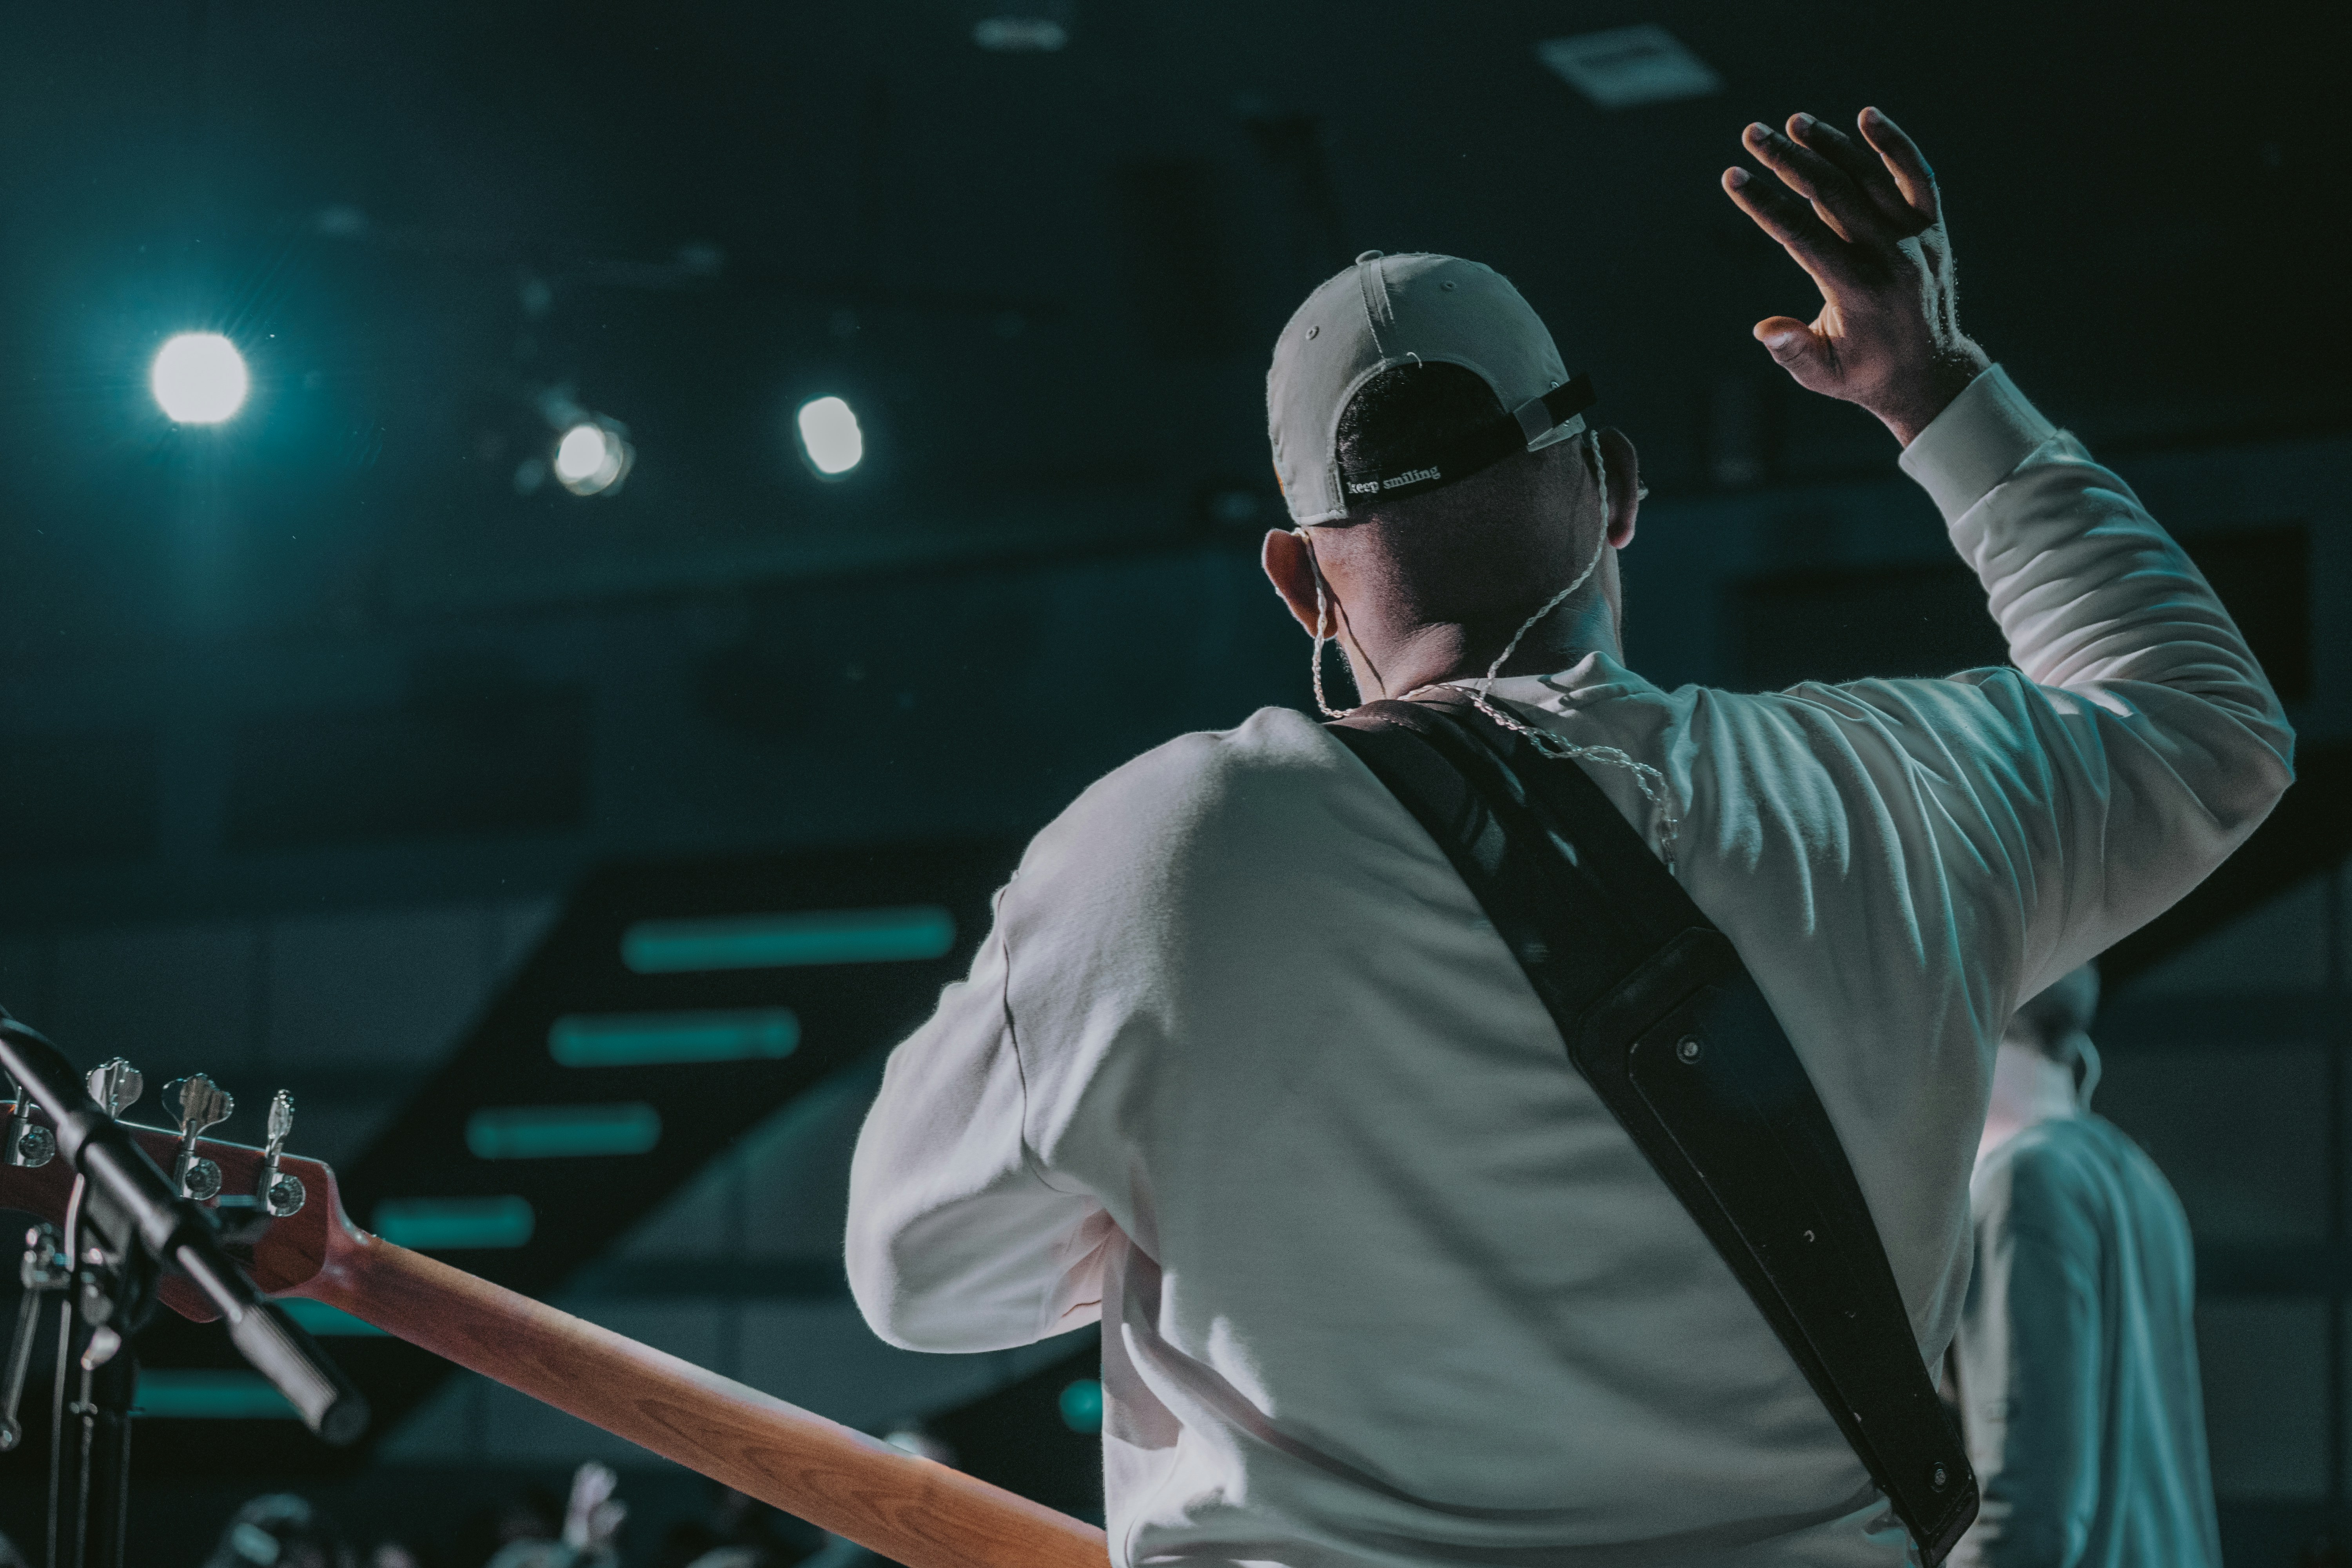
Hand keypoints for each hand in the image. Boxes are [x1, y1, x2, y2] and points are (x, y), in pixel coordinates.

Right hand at [1722, 107, 1989, 445]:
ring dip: (1830, 145)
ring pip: (1869, 178)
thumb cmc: (1862, 373)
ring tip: (1794, 122)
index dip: (1763, 203)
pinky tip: (1866, 117)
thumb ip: (1794, 350)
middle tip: (1753, 134)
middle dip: (1787, 161)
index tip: (1734, 177)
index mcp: (1857, 290)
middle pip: (1832, 193)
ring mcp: (1916, 238)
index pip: (1801, 234)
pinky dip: (1894, 145)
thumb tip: (1765, 329)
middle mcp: (1890, 257)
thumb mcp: (1822, 374)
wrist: (1931, 373)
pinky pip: (1917, 177)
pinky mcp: (1933, 228)